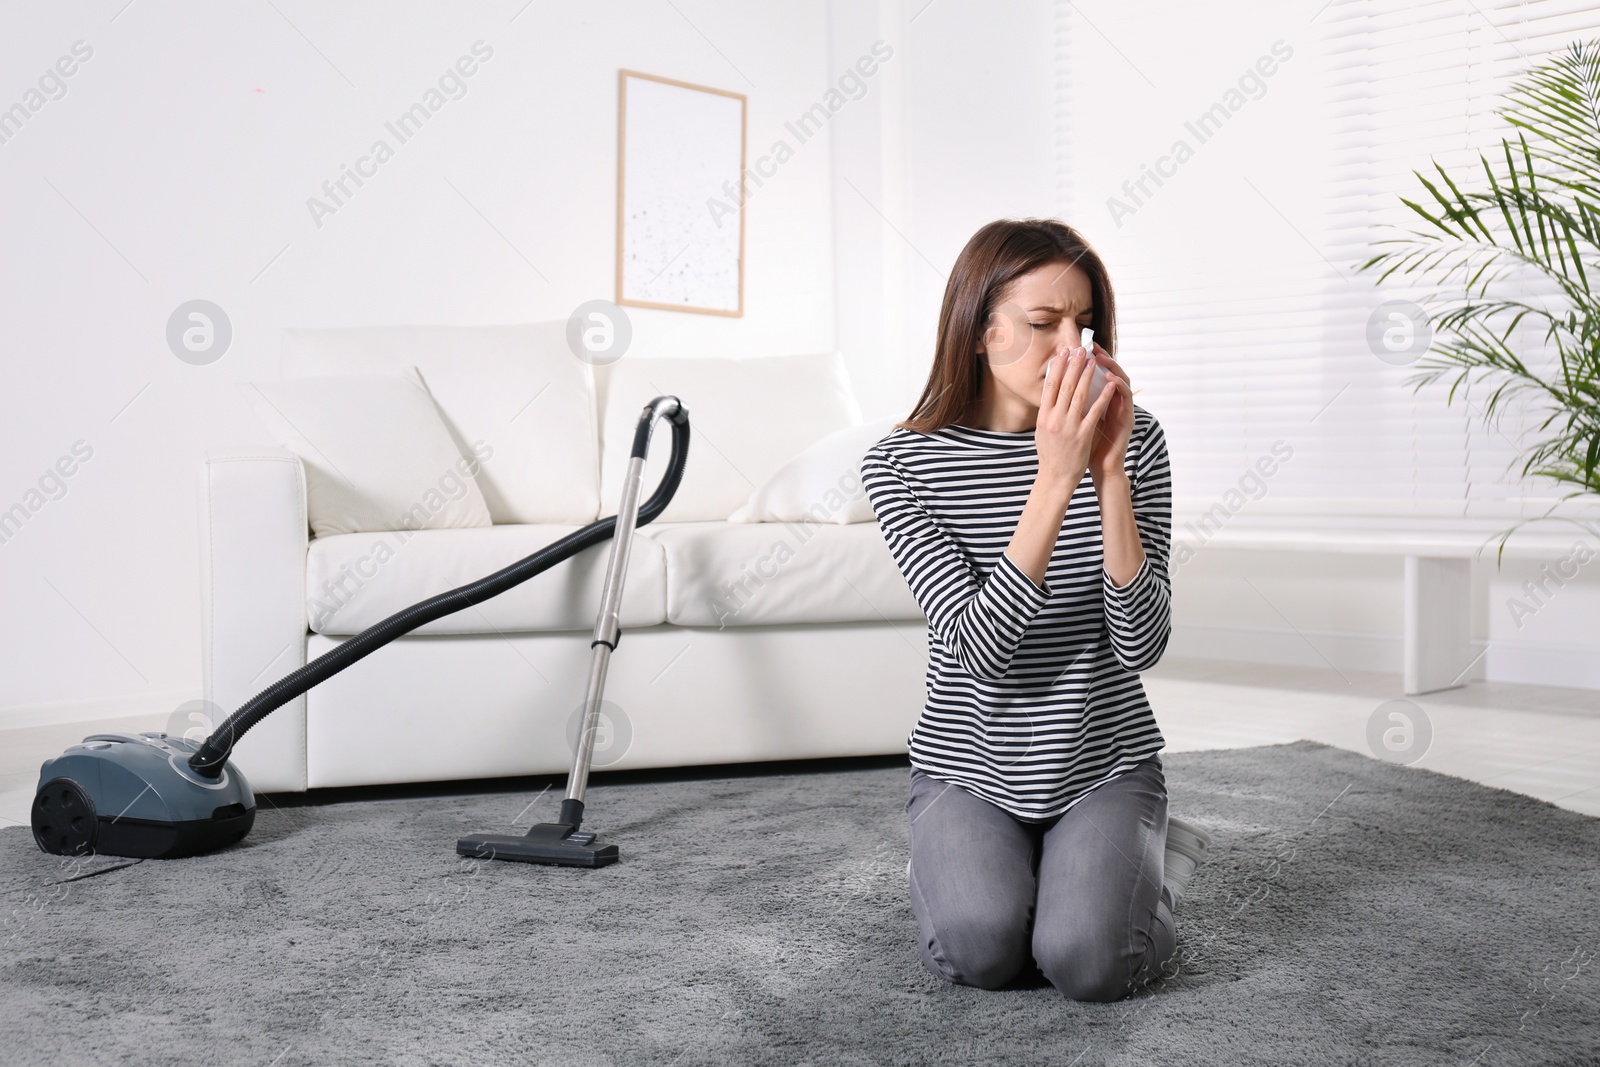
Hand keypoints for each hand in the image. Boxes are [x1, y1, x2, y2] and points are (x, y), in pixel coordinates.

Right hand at [1036, 342, 1118, 496]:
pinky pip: (1095, 411)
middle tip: (1080, 350)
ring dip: (1088, 376)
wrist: (1056, 477)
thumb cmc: (1050, 455)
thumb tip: (1050, 394)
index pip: (1050, 386)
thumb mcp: (1042, 431)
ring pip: (1080, 395)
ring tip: (1094, 361)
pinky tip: (1109, 385)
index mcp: (1043, 416)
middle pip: (1065, 386)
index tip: (1063, 353)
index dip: (1058, 368)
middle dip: (1073, 365)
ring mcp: (1068, 426)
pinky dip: (1103, 397)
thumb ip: (1047, 413)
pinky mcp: (1082, 434)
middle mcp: (1054, 419)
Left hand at [1085, 343, 1132, 479]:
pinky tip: (1112, 379)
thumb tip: (1055, 390)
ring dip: (1112, 368)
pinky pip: (1126, 399)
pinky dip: (1120, 387)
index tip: (1075, 349)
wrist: (1100, 467)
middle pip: (1109, 373)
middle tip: (1091, 345)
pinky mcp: (1128, 418)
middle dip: (1101, 358)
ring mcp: (1122, 409)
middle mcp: (1113, 402)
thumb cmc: (1086, 446)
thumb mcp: (1076, 421)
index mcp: (1100, 401)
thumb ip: (1072, 405)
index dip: (1086, 362)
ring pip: (1121, 381)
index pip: (1095, 375)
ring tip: (1101, 358)